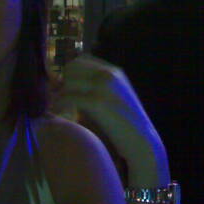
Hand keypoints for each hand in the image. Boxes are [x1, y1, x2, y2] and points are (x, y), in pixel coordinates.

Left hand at [54, 55, 168, 184]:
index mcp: (114, 72)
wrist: (142, 143)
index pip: (80, 60)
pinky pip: (69, 98)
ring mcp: (104, 87)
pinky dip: (61, 107)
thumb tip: (65, 85)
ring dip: (60, 97)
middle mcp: (109, 74)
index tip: (64, 89)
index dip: (69, 74)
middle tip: (61, 101)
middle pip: (72, 68)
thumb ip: (94, 89)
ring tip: (60, 111)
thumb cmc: (124, 126)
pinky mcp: (98, 102)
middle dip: (64, 83)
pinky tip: (63, 118)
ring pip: (68, 82)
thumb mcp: (112, 99)